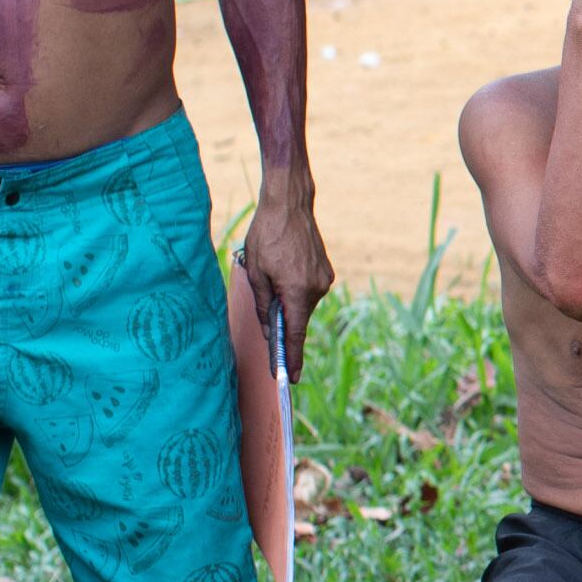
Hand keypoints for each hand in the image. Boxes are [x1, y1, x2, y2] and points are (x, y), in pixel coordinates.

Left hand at [235, 188, 335, 377]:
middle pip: (299, 318)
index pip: (296, 334)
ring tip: (271, 277)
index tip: (290, 377)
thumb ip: (264, 305)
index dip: (291, 357)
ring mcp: (324, 279)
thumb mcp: (255, 271)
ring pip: (303, 304)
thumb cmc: (267, 235)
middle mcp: (317, 288)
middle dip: (284, 323)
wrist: (290, 204)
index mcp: (297, 291)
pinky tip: (283, 273)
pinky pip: (308, 291)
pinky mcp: (326, 271)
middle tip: (266, 313)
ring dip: (288, 302)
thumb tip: (271, 330)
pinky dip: (295, 291)